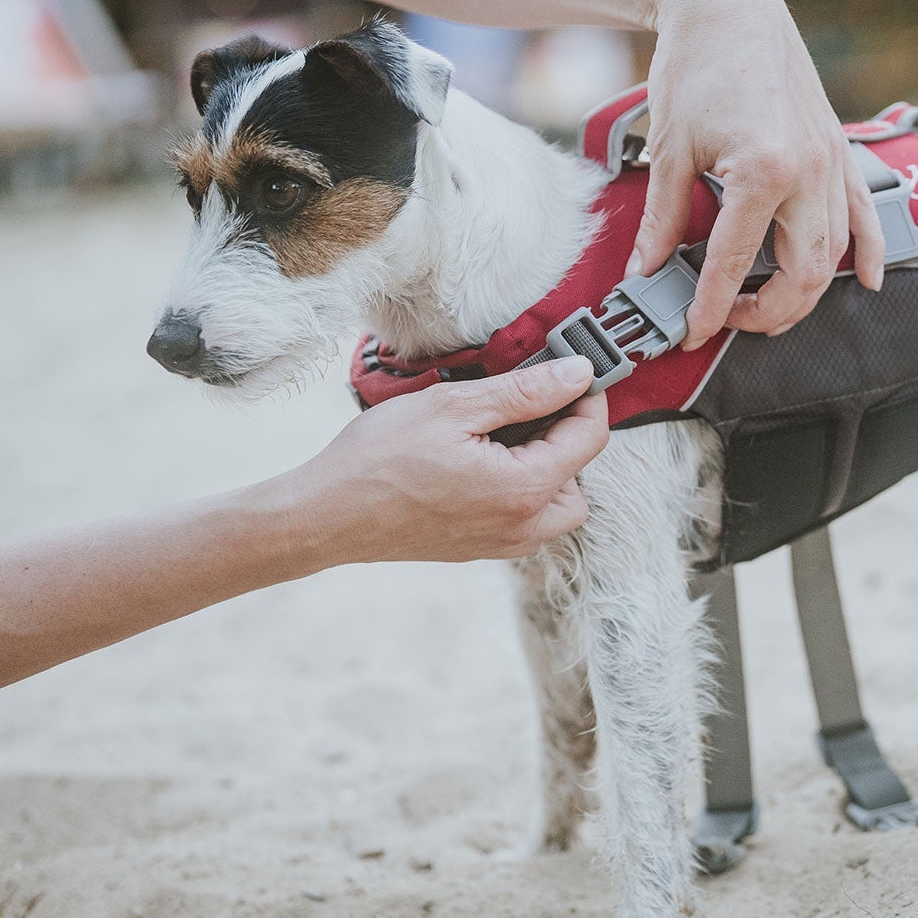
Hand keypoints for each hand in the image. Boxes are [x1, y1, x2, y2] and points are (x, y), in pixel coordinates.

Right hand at [294, 358, 608, 564]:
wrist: (328, 513)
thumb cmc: (382, 457)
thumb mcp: (455, 406)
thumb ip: (526, 391)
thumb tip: (579, 373)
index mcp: (525, 490)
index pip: (589, 438)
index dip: (587, 396)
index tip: (569, 368)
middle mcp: (523, 527)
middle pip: (579, 479)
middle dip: (565, 437)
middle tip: (527, 402)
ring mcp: (501, 544)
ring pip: (555, 505)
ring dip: (544, 467)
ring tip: (500, 432)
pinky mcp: (479, 549)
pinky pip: (522, 518)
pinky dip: (517, 486)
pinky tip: (478, 457)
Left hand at [629, 0, 886, 349]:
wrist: (730, 7)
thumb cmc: (696, 69)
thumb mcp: (670, 150)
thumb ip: (662, 219)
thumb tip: (645, 270)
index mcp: (763, 172)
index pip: (736, 264)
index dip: (710, 308)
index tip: (689, 333)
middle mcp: (810, 172)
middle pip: (804, 273)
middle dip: (767, 312)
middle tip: (725, 322)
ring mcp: (833, 161)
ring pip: (836, 252)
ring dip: (805, 291)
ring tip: (764, 309)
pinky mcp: (840, 150)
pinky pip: (865, 213)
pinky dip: (869, 251)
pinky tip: (867, 281)